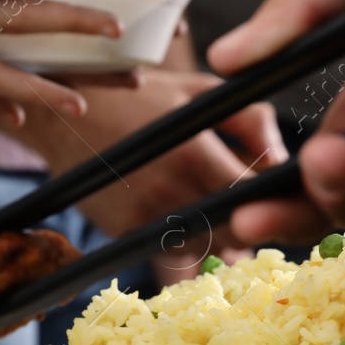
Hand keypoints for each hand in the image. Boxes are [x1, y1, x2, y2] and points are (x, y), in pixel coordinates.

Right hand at [13, 69, 286, 241]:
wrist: (62, 115)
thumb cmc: (136, 96)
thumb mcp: (197, 91)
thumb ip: (249, 118)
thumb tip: (282, 159)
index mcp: (194, 152)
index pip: (253, 197)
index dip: (272, 200)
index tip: (278, 193)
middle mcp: (170, 191)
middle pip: (234, 231)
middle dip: (248, 223)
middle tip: (252, 208)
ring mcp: (144, 216)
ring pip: (205, 249)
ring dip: (219, 237)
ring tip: (218, 211)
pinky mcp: (123, 232)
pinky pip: (169, 253)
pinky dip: (186, 244)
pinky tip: (187, 220)